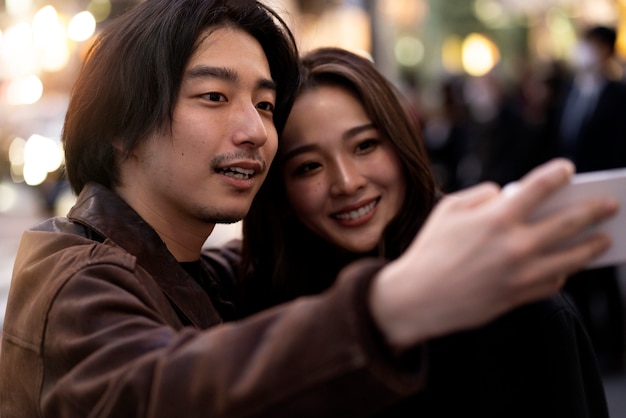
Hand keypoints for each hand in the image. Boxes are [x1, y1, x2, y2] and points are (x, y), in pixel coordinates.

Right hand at [369, 158, 617, 350]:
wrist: (418, 297)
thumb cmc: (429, 249)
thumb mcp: (448, 210)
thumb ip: (481, 195)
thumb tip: (507, 194)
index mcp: (497, 218)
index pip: (540, 187)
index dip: (559, 174)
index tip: (569, 169)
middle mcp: (516, 244)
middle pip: (568, 222)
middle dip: (594, 209)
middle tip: (611, 204)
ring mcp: (521, 273)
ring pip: (571, 257)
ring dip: (592, 245)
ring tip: (604, 238)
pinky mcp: (519, 295)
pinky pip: (554, 282)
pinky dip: (563, 272)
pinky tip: (568, 265)